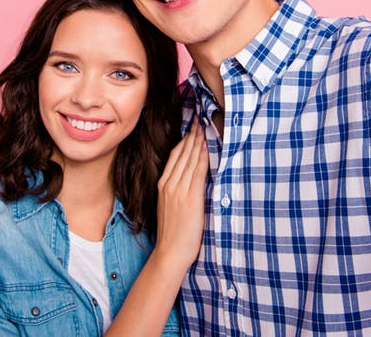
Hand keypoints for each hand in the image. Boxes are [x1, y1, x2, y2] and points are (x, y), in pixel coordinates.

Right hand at [155, 122, 208, 270]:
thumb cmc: (173, 233)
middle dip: (192, 135)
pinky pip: (197, 171)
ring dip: (198, 141)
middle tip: (199, 118)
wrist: (170, 252)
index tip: (192, 127)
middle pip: (182, 153)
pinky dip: (202, 156)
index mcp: (163, 185)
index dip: (185, 140)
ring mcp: (179, 189)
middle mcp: (169, 184)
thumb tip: (188, 179)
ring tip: (204, 126)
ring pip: (190, 159)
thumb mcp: (170, 206)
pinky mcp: (190, 197)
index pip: (175, 155)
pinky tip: (206, 146)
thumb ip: (177, 191)